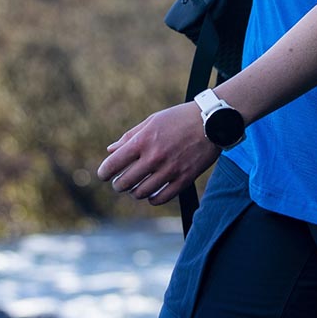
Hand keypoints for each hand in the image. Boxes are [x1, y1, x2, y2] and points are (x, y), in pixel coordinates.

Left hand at [97, 102, 218, 204]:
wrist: (213, 121)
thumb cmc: (180, 118)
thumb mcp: (153, 120)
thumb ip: (130, 136)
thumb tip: (110, 151)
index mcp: (143, 140)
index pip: (113, 165)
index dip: (104, 173)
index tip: (105, 175)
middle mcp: (154, 157)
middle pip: (124, 183)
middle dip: (119, 184)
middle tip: (121, 181)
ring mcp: (170, 170)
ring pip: (140, 193)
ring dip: (135, 192)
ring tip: (137, 186)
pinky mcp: (184, 179)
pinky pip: (161, 198)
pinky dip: (152, 199)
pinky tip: (151, 194)